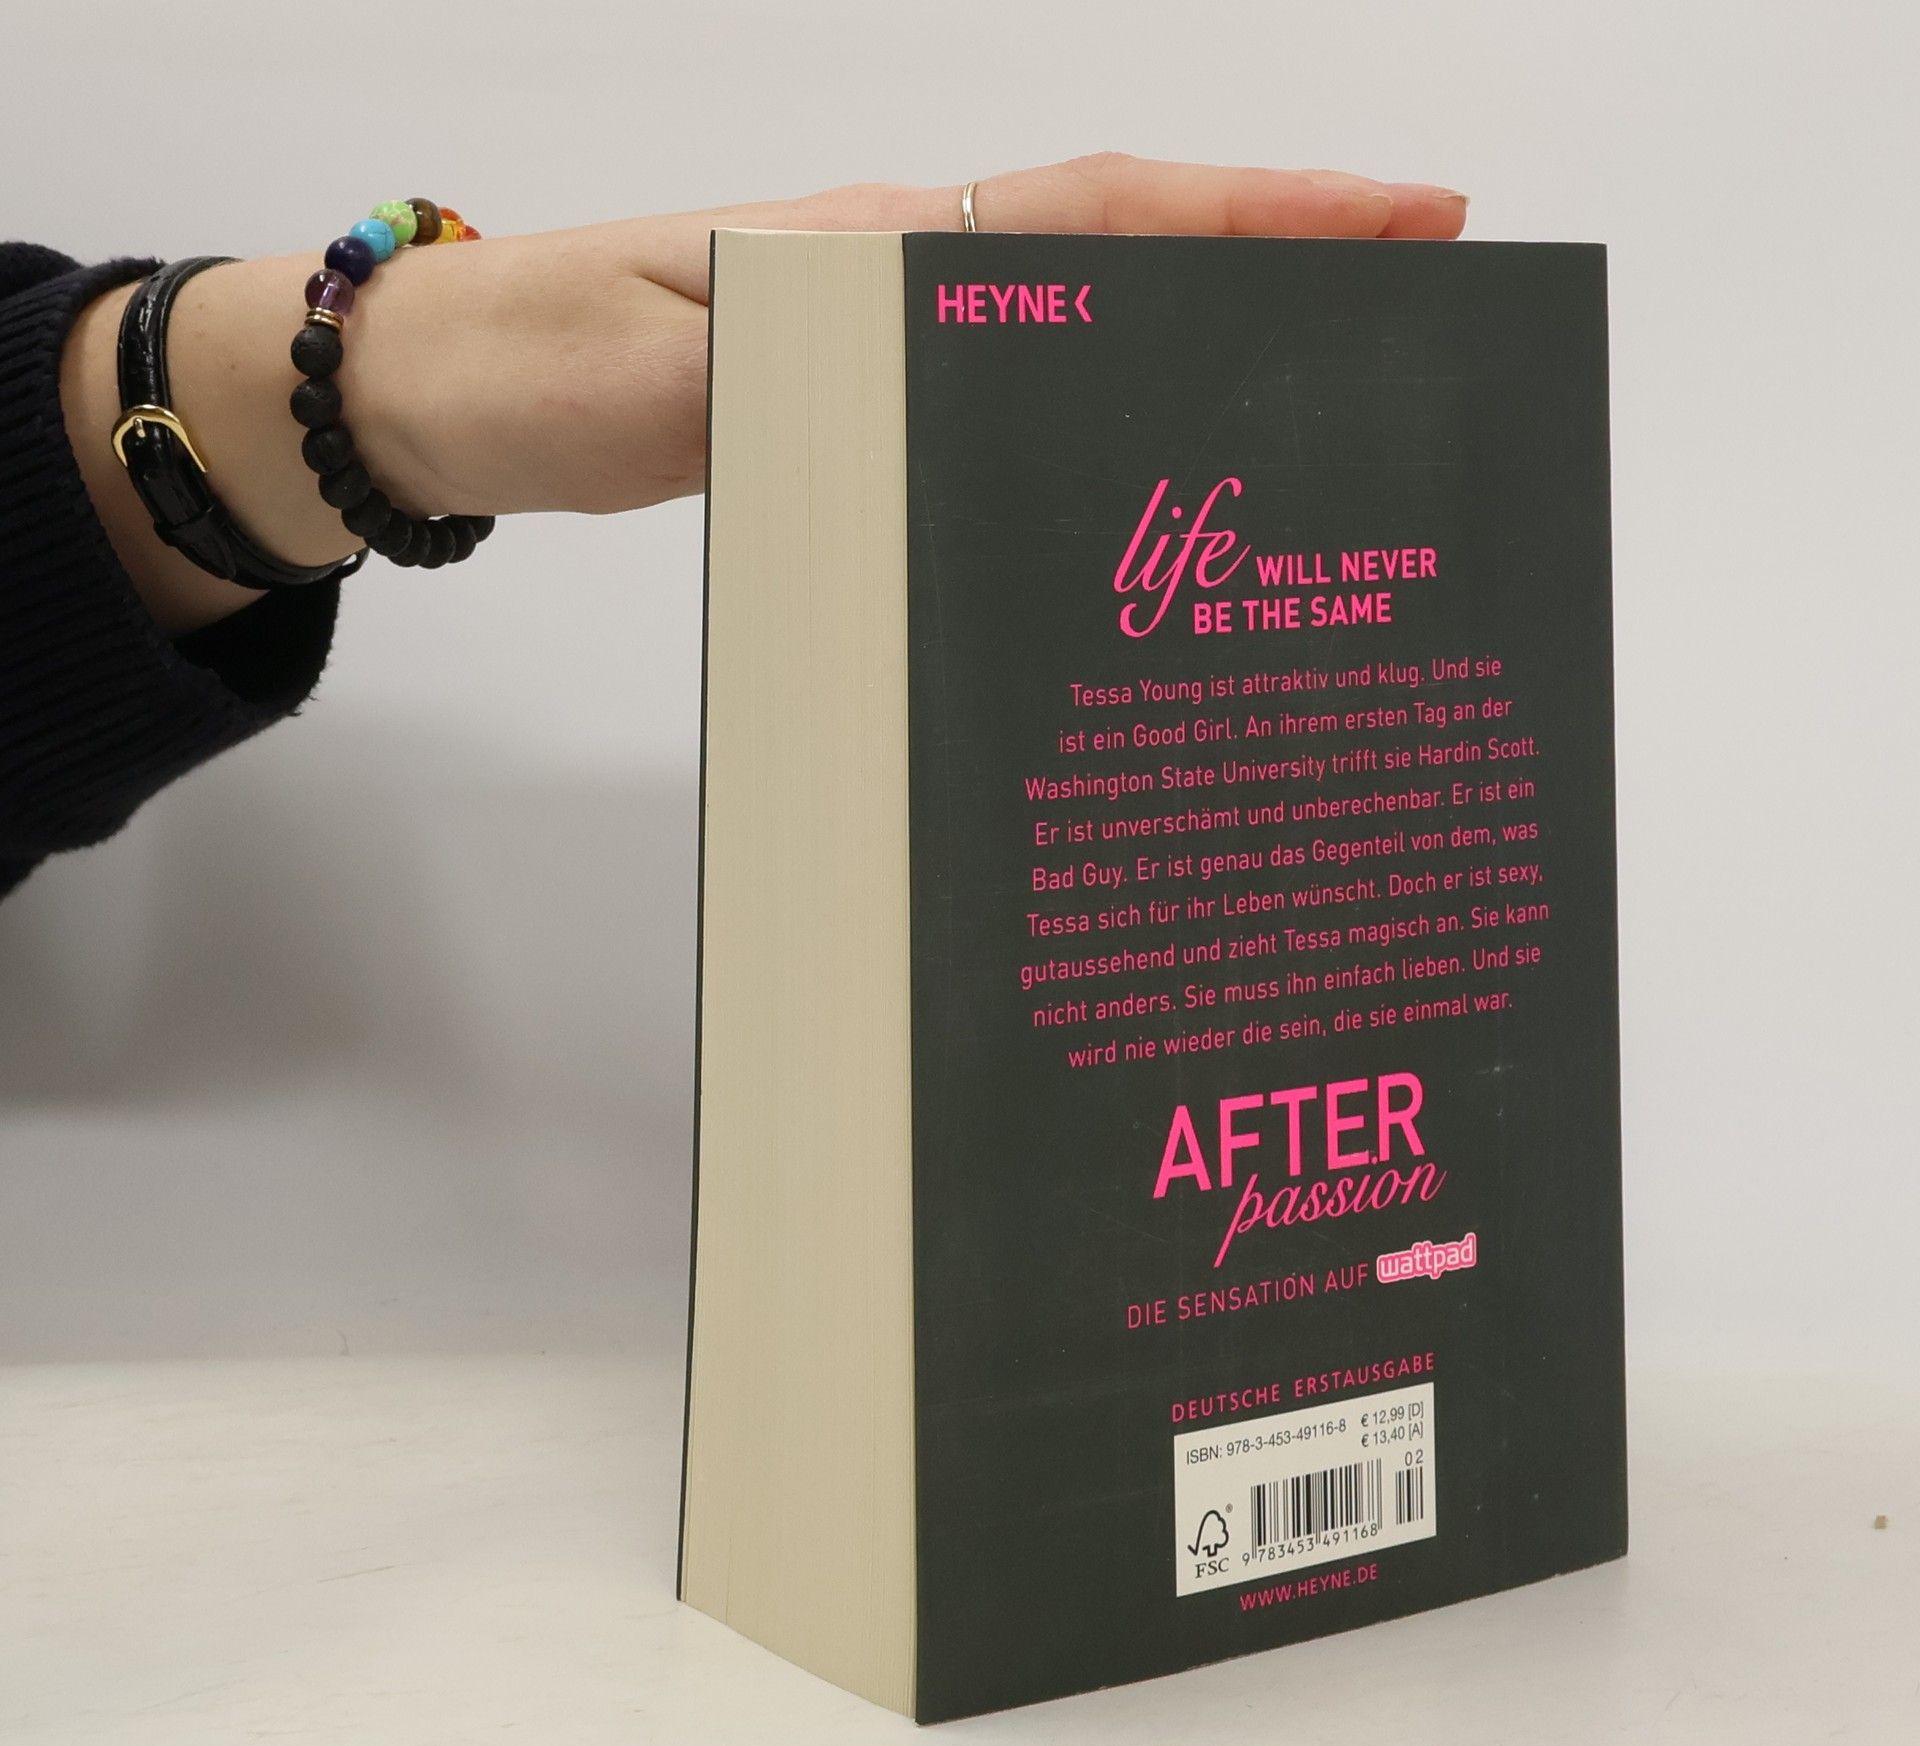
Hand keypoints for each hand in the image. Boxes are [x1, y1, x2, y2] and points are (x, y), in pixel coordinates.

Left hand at [63, 155, 1466, 632]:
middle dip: (1278, 276)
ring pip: (1079, 328)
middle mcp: (909, 281)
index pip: (1106, 211)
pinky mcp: (859, 405)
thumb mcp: (667, 373)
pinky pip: (1010, 397)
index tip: (1407, 217)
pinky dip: (1096, 412)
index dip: (1259, 214)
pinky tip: (1137, 469)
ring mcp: (889, 342)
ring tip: (1321, 410)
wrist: (449, 390)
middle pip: (1126, 258)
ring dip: (1199, 348)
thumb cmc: (543, 361)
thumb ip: (795, 373)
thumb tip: (932, 375)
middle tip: (1417, 323)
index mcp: (886, 249)